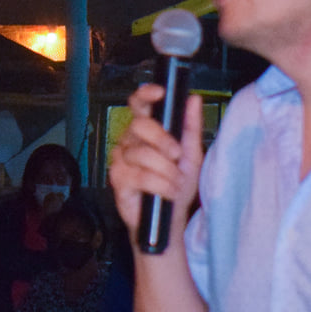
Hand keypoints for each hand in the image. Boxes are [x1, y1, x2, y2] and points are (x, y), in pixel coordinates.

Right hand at [109, 85, 203, 236]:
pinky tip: (167, 192)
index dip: (146, 94)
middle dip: (163, 141)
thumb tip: (193, 99)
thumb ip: (191, 126)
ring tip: (175, 183)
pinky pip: (140, 175)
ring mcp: (121, 159)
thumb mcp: (191, 154)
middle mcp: (130, 140)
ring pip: (143, 154)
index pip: (139, 104)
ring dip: (166, 171)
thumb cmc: (177, 184)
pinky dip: (160, 185)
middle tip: (177, 156)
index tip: (159, 93)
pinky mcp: (117, 178)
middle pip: (140, 125)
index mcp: (147, 130)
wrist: (170, 218)